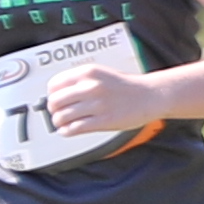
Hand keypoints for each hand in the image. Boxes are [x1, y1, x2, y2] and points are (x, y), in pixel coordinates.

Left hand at [33, 61, 163, 134]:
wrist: (152, 95)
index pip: (54, 85)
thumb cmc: (126, 87)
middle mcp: (91, 86)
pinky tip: (69, 130)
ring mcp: (98, 104)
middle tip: (58, 113)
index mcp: (88, 72)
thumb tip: (55, 97)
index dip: (52, 95)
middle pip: (55, 101)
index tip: (56, 100)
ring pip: (63, 116)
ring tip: (63, 123)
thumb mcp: (101, 75)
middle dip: (53, 110)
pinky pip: (75, 128)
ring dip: (58, 122)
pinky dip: (67, 131)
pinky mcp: (105, 120)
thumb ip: (79, 82)